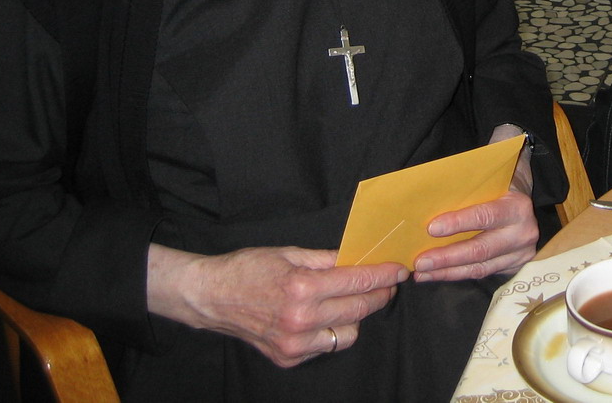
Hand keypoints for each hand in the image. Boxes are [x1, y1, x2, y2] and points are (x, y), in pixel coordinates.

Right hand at [147, 244, 406, 367]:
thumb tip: (360, 258)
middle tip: (387, 284)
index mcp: (302, 287)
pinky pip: (326, 346)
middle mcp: (301, 319)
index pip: (357, 281)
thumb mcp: (290, 253)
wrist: (212, 297)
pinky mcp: (288, 358)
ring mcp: (295, 344)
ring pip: (348, 334)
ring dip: (356, 316)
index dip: (383, 275)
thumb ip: (328, 259)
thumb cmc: (249, 269)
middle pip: (359, 309)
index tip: (400, 270)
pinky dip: (331, 331)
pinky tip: (324, 316)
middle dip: (379, 295)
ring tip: (350, 300)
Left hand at [413, 142, 538, 281]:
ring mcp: (519, 255)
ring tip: (421, 272)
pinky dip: (455, 274)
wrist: (526, 204)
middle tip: (420, 261)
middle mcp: (522, 234)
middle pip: (480, 250)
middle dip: (447, 257)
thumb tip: (430, 196)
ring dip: (446, 271)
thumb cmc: (502, 188)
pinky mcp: (512, 267)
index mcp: (517, 208)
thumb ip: (470, 189)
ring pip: (478, 267)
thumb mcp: (492, 181)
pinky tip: (435, 274)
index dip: (458, 223)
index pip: (484, 216)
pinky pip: (480, 273)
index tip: (431, 228)